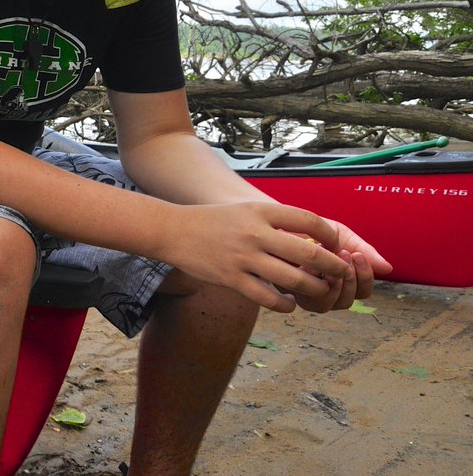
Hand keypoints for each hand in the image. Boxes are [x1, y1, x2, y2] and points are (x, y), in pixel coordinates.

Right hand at [159, 201, 365, 313]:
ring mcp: (243, 258)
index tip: (337, 245)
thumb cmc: (213, 221)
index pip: (309, 220)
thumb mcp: (246, 210)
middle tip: (340, 273)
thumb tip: (311, 237)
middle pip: (309, 253)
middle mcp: (255, 233)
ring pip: (293, 280)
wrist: (174, 231)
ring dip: (314, 289)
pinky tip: (289, 304)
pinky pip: (268, 298)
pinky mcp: (232, 279)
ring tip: (320, 291)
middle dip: (333, 267)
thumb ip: (275, 221)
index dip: (331, 235)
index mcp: (260, 211)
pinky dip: (286, 304)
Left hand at [284, 221, 390, 312]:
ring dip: (333, 283)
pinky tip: (310, 263)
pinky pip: (302, 296)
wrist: (281, 221)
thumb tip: (388, 268)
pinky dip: (310, 281)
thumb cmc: (312, 230)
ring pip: (326, 305)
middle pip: (346, 302)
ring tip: (330, 260)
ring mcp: (305, 293)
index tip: (358, 255)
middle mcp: (324, 292)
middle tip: (346, 256)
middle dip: (351, 280)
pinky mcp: (285, 290)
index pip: (362, 292)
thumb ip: (364, 250)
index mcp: (341, 281)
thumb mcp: (341, 235)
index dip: (365, 279)